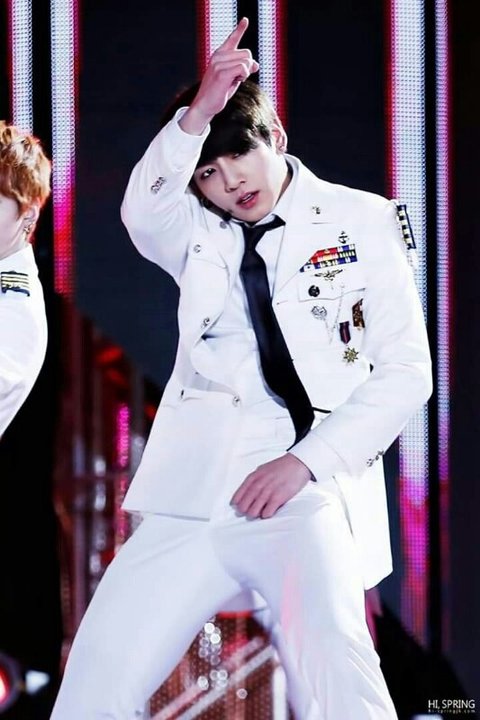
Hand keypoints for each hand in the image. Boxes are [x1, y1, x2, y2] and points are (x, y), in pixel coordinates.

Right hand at [180, 17, 258, 133]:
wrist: (205, 105)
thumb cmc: (219, 92)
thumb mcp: (234, 78)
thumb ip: (244, 68)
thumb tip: (256, 64)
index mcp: (220, 55)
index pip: (232, 39)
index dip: (240, 29)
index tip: (245, 20)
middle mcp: (218, 56)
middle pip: (247, 53)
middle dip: (247, 66)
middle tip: (238, 78)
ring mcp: (218, 63)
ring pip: (246, 61)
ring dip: (245, 73)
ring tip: (233, 81)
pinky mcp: (221, 73)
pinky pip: (243, 68)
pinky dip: (243, 76)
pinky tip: (235, 82)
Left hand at [231, 454, 311, 518]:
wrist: (298, 463)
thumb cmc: (281, 467)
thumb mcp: (264, 469)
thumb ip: (256, 478)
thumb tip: (248, 490)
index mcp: (256, 475)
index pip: (242, 490)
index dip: (237, 499)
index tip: (234, 505)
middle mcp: (261, 483)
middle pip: (247, 500)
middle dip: (243, 508)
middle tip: (243, 512)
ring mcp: (270, 490)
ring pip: (256, 506)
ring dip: (253, 513)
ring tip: (252, 515)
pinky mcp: (279, 496)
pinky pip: (269, 509)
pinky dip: (265, 514)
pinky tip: (265, 515)